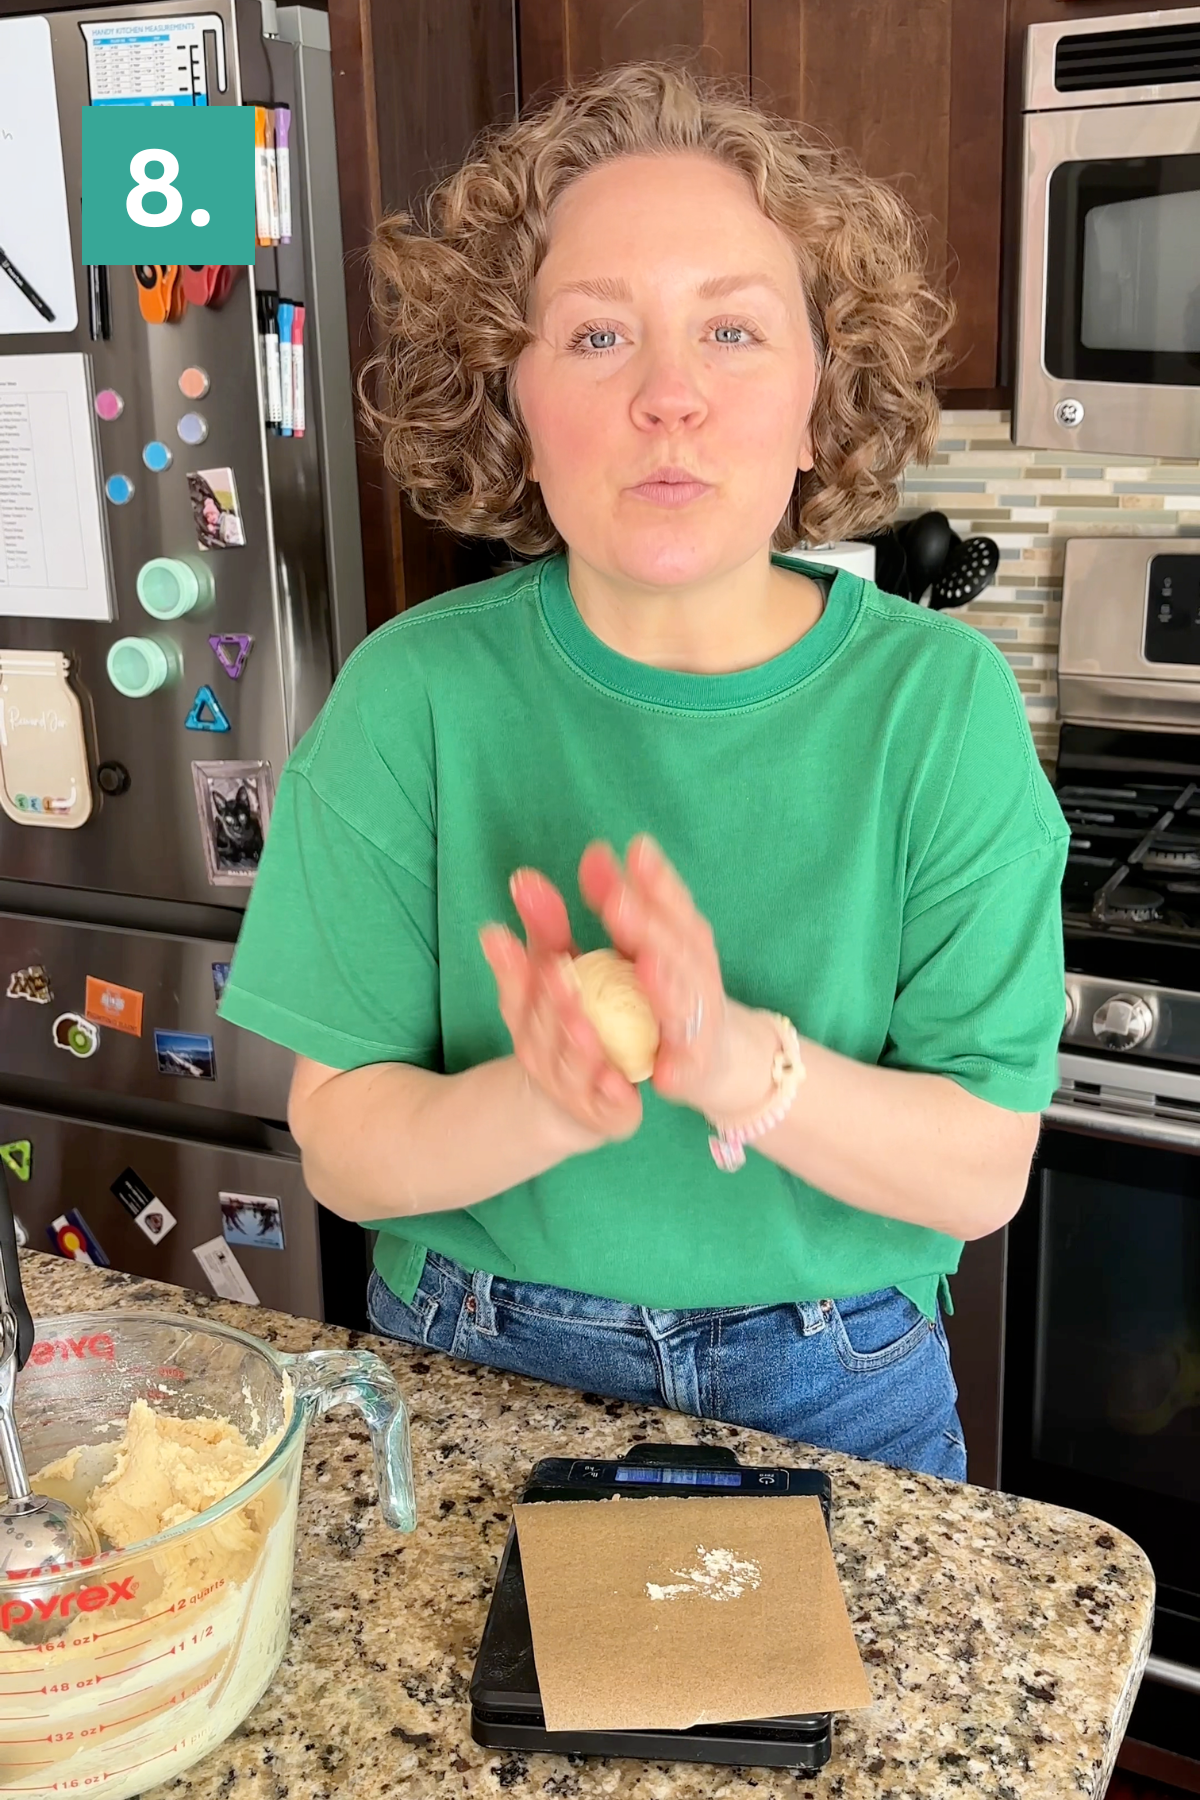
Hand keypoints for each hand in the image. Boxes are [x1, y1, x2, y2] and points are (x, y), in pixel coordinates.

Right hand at [480, 869, 642, 1150]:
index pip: (517, 992)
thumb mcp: (557, 974)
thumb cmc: (571, 1023)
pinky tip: (619, 1079)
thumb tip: (525, 877)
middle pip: (542, 1028)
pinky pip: (607, 1106)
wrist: (587, 1100)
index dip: (515, 969)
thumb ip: (546, 930)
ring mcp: (573, 1089)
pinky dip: (609, 1092)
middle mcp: (544, 1055)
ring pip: (572, 1066)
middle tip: (559, 970)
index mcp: (530, 1020)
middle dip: (551, 1000)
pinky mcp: (606, 1116)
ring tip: (587, 1022)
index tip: (510, 938)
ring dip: (577, 1043)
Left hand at [578, 835, 778, 1121]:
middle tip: (616, 902)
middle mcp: (697, 974)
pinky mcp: (695, 1064)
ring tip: (646, 967)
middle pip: (677, 945)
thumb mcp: (641, 943)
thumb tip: (594, 852)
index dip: (657, 879)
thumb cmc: (666, 991)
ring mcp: (700, 1019)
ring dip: (666, 985)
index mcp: (684, 941)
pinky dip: (679, 1063)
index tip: (636, 849)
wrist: (712, 1059)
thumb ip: (617, 900)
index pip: (674, 905)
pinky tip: (664, 1070)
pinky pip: (687, 1063)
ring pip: (684, 999)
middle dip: (648, 924)